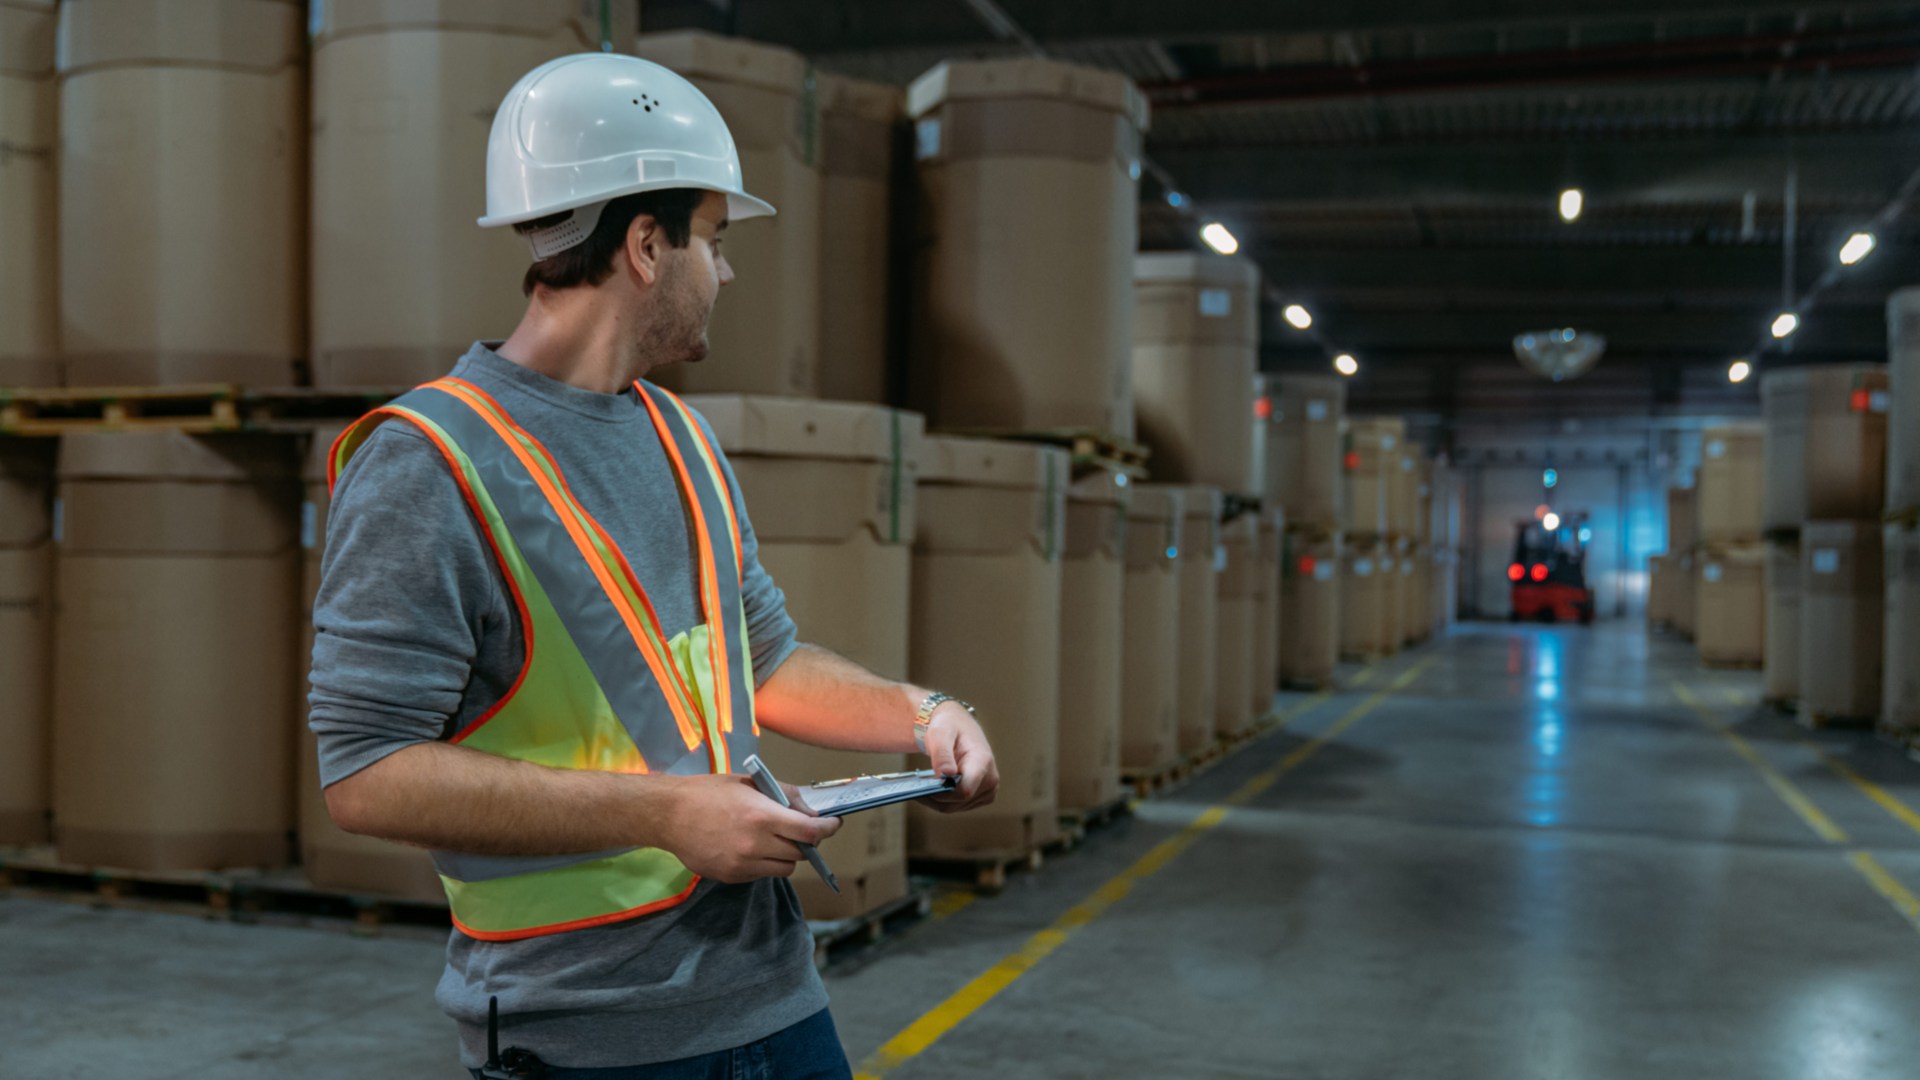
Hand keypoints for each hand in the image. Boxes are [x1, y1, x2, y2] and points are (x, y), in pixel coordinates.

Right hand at [656, 774, 841, 883]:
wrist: (669, 815)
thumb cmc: (708, 793)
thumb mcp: (750, 784)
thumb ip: (785, 796)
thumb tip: (810, 811)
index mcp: (762, 816)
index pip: (810, 831)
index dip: (828, 829)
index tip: (833, 824)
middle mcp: (755, 844)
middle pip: (800, 853)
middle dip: (805, 841)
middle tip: (800, 828)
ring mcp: (743, 864)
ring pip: (784, 868)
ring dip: (787, 855)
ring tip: (774, 839)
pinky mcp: (731, 877)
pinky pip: (762, 874)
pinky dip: (765, 863)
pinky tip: (751, 847)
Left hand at [922, 702, 997, 812]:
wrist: (957, 726)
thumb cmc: (948, 727)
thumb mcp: (941, 733)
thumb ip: (942, 753)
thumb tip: (946, 774)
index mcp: (983, 762)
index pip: (965, 790)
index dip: (944, 791)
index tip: (926, 784)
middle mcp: (990, 779)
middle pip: (957, 800)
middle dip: (935, 795)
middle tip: (915, 786)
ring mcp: (987, 790)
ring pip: (955, 807)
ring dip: (935, 800)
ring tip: (919, 787)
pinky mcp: (981, 797)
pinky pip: (956, 806)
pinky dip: (941, 801)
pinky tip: (929, 789)